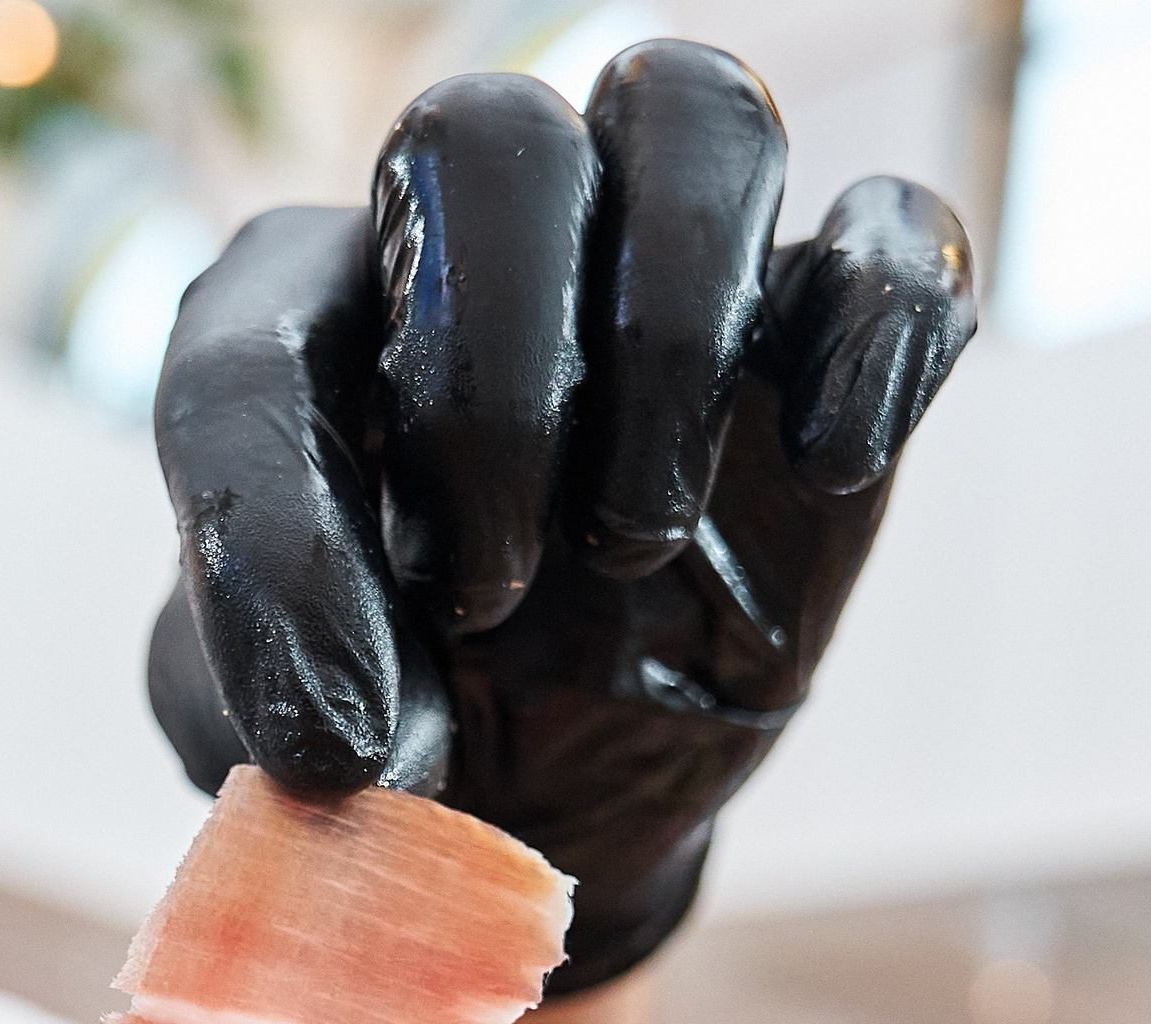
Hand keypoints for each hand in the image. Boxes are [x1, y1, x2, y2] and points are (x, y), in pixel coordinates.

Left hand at [146, 42, 975, 992]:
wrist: (536, 784)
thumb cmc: (390, 716)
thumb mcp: (281, 728)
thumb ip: (266, 691)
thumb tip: (358, 737)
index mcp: (303, 321)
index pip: (254, 344)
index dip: (282, 544)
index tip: (337, 735)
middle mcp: (476, 249)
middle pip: (492, 138)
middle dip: (494, 383)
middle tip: (486, 595)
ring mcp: (658, 280)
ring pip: (697, 113)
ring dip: (672, 332)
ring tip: (633, 546)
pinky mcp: (817, 351)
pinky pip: (896, 239)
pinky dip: (878, 329)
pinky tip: (828, 465)